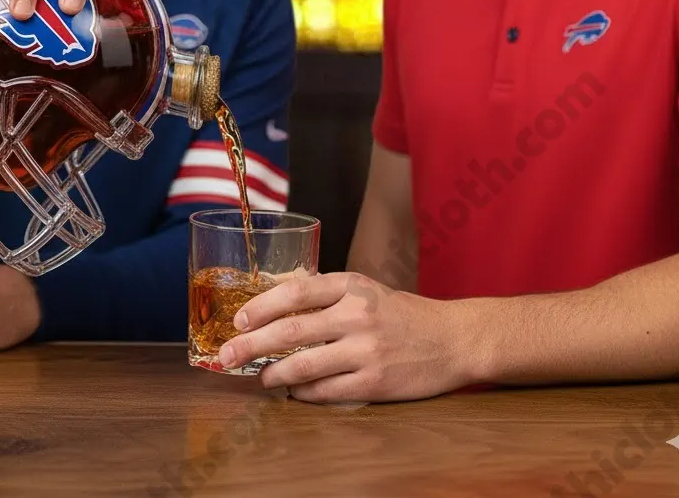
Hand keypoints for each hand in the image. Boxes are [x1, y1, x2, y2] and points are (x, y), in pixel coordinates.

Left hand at [216, 272, 485, 402]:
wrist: (452, 338)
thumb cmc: (401, 312)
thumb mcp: (364, 288)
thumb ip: (325, 292)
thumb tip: (275, 296)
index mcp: (351, 285)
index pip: (295, 290)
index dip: (261, 306)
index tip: (238, 319)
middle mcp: (356, 315)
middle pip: (290, 330)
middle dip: (251, 344)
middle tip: (227, 354)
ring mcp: (366, 351)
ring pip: (303, 365)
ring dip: (273, 373)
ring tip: (260, 377)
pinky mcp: (375, 382)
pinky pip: (326, 391)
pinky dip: (302, 392)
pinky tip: (293, 391)